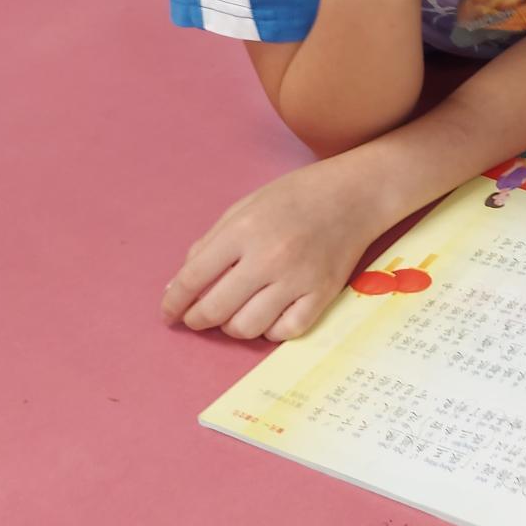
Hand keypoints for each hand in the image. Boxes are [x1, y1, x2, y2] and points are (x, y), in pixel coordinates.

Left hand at [162, 156, 392, 341]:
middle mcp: (269, 257)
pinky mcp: (323, 293)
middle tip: (197, 317)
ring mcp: (298, 278)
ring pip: (246, 328)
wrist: (356, 193)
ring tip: (235, 314)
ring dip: (232, 327)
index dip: (173, 303)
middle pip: (215, 310)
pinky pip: (285, 332)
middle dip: (197, 320)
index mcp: (244, 230)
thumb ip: (208, 245)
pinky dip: (270, 330)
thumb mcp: (244, 207)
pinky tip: (268, 316)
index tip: (169, 313)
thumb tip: (178, 288)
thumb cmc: (296, 196)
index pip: (191, 279)